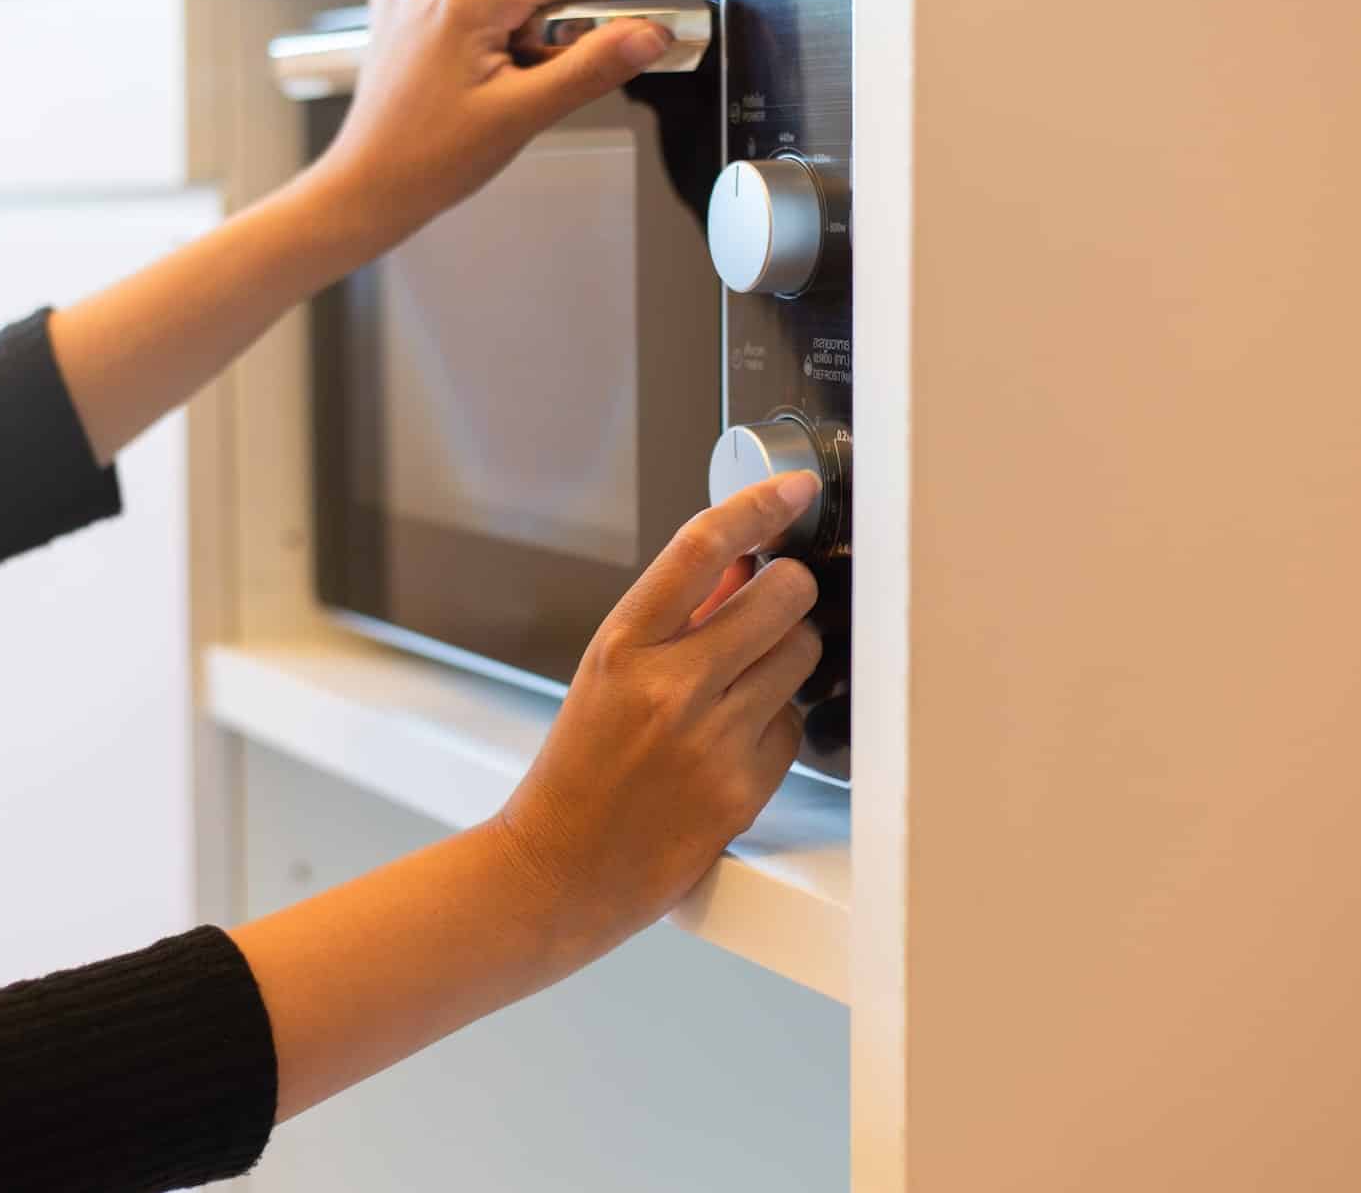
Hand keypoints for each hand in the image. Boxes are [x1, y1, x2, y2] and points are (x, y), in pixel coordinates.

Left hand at [304, 0, 672, 252]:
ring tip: (479, 85)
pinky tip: (460, 75)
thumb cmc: (427, 157)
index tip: (566, 61)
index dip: (588, 19)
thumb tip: (646, 35)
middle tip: (507, 87)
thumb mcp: (525, 114)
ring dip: (510, 36)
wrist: (369, 183)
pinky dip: (479, 32)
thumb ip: (594, 67)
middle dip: (539, 35)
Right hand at [491, 472, 825, 959]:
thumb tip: (742, 562)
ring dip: (788, 654)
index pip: (703, 547)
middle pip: (781, 596)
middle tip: (773, 603)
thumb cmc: (577, 771)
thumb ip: (675, 616)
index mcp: (622, 646)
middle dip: (788, 590)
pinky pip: (795, 726)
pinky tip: (738, 739)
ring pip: (802, 654)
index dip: (759, 505)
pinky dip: (777, 723)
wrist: (559, 871)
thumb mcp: (606, 673)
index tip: (792, 490)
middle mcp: (669, 687)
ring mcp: (711, 739)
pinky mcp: (743, 788)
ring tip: (748, 679)